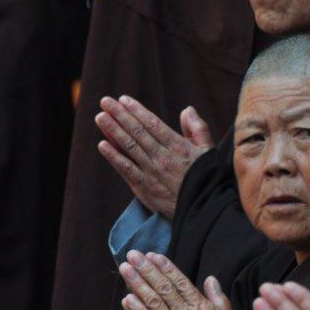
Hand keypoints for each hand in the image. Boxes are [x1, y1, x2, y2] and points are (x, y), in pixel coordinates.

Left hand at [96, 95, 212, 218]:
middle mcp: (163, 157)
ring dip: (113, 131)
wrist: (203, 209)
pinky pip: (126, 169)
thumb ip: (198, 129)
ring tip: (100, 117)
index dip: (137, 110)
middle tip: (105, 102)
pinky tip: (103, 145)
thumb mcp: (208, 151)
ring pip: (129, 147)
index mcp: (178, 146)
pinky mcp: (144, 188)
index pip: (153, 124)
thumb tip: (187, 110)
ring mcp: (151, 172)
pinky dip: (114, 157)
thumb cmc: (206, 178)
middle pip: (137, 132)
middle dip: (120, 115)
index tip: (124, 99)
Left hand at [119, 250, 236, 309]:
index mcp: (201, 307)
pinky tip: (126, 298)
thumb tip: (211, 279)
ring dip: (137, 284)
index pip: (180, 283)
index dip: (166, 268)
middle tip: (133, 255)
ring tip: (125, 269)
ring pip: (152, 302)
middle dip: (146, 270)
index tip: (153, 255)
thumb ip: (218, 298)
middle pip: (163, 288)